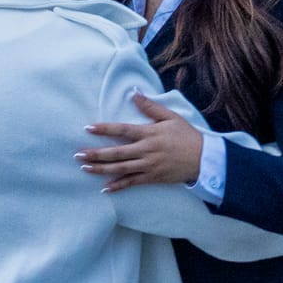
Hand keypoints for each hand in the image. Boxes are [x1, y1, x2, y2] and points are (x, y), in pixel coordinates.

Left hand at [78, 93, 203, 191]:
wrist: (204, 159)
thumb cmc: (187, 135)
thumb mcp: (170, 117)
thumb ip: (150, 107)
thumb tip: (134, 93)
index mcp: (149, 133)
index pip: (123, 130)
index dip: (105, 129)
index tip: (88, 128)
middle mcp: (146, 150)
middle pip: (117, 153)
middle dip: (96, 154)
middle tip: (78, 154)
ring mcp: (149, 166)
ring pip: (121, 168)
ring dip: (102, 169)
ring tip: (85, 168)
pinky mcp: (152, 178)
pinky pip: (132, 182)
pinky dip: (118, 186)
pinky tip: (105, 188)